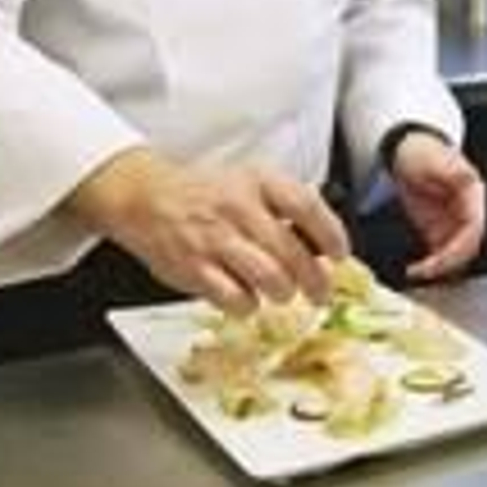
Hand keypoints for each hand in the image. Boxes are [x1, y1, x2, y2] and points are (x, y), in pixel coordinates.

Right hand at [68, 149, 350, 314]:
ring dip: (284, 293)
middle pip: (292, 252)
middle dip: (315, 280)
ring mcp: (215, 238)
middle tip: (320, 292)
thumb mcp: (250, 182)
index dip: (330, 233)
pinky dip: (249, 305)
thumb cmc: (207, 194)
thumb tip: (325, 247)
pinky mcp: (195, 268)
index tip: (340, 254)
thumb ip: (287, 208)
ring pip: (269, 278)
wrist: (147, 198)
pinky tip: (248, 298)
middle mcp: (238, 207)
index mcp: (257, 181)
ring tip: (283, 293)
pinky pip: (235, 298)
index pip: (306, 205)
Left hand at [387, 131, 486, 281]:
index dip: (462, 245)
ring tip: (417, 272)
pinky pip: (441, 255)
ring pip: (457, 255)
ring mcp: (454, 223)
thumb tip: (468, 179)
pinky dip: (431, 266)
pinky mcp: (440, 231)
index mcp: (472, 193)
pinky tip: (416, 270)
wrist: (405, 152)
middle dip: (448, 261)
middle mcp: (467, 211)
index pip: (475, 227)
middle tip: (426, 270)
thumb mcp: (432, 160)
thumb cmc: (421, 152)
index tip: (443, 257)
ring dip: (440, 268)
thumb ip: (451, 172)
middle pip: (467, 246)